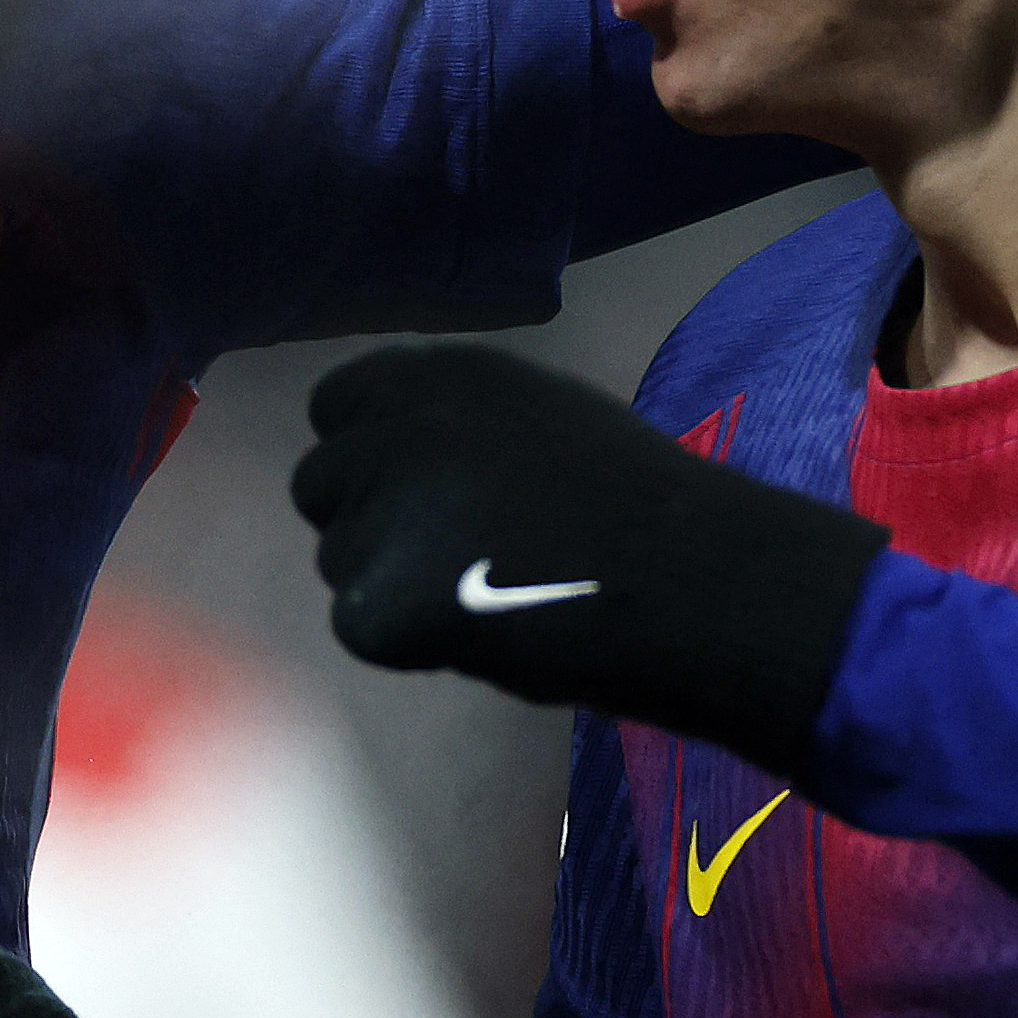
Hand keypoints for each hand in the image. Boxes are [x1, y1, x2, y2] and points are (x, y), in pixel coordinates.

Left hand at [291, 341, 887, 765]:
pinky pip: (360, 627)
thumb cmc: (640, 506)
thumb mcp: (541, 416)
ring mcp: (379, 515)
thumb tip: (390, 456)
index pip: (334, 408)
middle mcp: (391, 428)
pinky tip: (486, 635)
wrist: (699, 580)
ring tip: (494, 596)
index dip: (370, 458)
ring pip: (341, 561)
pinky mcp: (380, 605)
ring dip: (395, 585)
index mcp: (433, 372)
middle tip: (455, 562)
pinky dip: (410, 645)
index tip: (419, 496)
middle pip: (319, 486)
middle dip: (370, 525)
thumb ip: (455, 425)